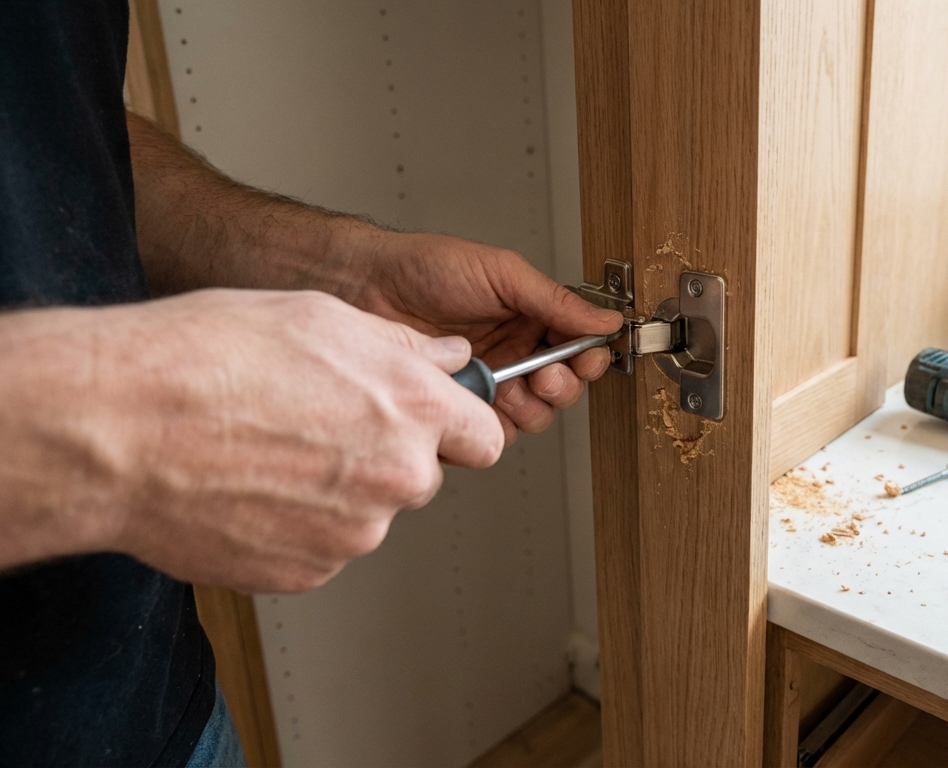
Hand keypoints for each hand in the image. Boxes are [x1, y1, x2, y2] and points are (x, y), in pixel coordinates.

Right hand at [0, 289, 497, 591]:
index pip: (483, 437)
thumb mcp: (318, 316)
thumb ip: (402, 347)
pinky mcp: (307, 572)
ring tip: (262, 453)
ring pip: (366, 514)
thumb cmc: (204, 360)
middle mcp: (396, 476)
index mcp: (413, 408)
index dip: (456, 427)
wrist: (117, 427)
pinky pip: (319, 547)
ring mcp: (353, 533)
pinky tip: (246, 489)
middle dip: (385, 456)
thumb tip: (446, 358)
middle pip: (419, 476)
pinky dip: (293, 526)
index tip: (433, 424)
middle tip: (314, 427)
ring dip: (334, 492)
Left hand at [355, 232, 622, 444]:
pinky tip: (479, 402)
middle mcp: (513, 353)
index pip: (576, 348)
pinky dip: (490, 424)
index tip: (585, 359)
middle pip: (560, 390)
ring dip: (528, 407)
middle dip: (559, 387)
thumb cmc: (426, 268)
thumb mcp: (502, 273)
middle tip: (543, 375)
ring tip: (509, 386)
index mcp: (529, 319)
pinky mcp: (458, 406)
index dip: (587, 359)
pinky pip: (488, 432)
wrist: (365, 284)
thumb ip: (555, 299)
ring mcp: (487, 382)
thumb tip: (604, 319)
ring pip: (531, 416)